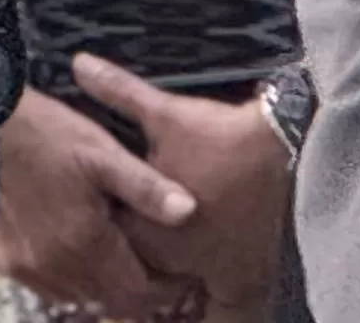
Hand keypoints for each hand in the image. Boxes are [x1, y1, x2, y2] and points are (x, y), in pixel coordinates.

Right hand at [0, 83, 198, 318]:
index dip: (165, 289)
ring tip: (121, 255)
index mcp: (86, 244)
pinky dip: (72, 278)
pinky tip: (80, 251)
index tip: (181, 271)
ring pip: (81, 299)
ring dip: (105, 286)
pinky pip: (51, 287)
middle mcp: (57, 267)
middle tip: (157, 265)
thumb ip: (147, 188)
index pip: (137, 294)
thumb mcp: (104, 153)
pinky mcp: (8, 260)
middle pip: (111, 302)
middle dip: (138, 290)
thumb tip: (189, 211)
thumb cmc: (50, 135)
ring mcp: (29, 268)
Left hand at [75, 57, 286, 322]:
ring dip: (167, 298)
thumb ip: (119, 91)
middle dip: (127, 273)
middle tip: (116, 266)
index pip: (109, 248)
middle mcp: (174, 260)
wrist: (281, 145)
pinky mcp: (243, 276)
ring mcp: (209, 273)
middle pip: (140, 279)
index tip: (92, 234)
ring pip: (177, 301)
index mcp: (148, 231)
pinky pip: (221, 311)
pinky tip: (202, 302)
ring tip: (149, 293)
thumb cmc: (217, 135)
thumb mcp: (165, 112)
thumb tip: (79, 61)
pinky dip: (208, 314)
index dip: (99, 242)